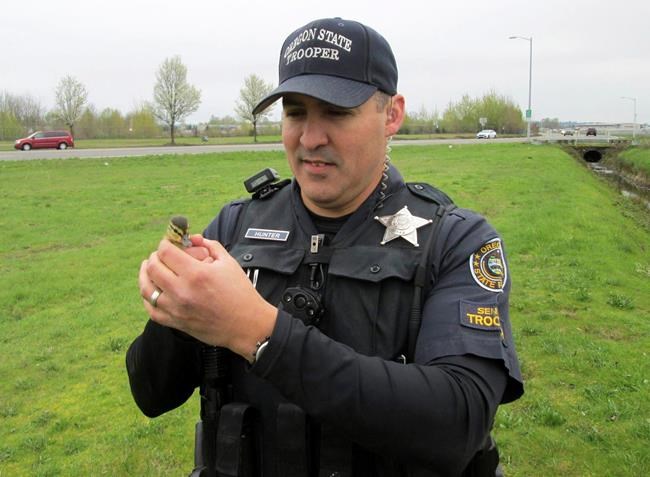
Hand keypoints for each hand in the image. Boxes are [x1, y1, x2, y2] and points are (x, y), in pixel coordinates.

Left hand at [139, 235, 276, 359]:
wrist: (246, 325)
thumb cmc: (240, 293)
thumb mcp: (228, 263)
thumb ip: (210, 246)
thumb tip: (194, 238)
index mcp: (196, 273)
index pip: (166, 252)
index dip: (165, 243)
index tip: (168, 243)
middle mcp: (182, 291)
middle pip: (153, 268)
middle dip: (155, 257)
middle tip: (160, 255)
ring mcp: (176, 309)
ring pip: (146, 289)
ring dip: (145, 275)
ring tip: (148, 268)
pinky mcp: (176, 323)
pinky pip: (151, 310)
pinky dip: (148, 298)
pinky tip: (152, 290)